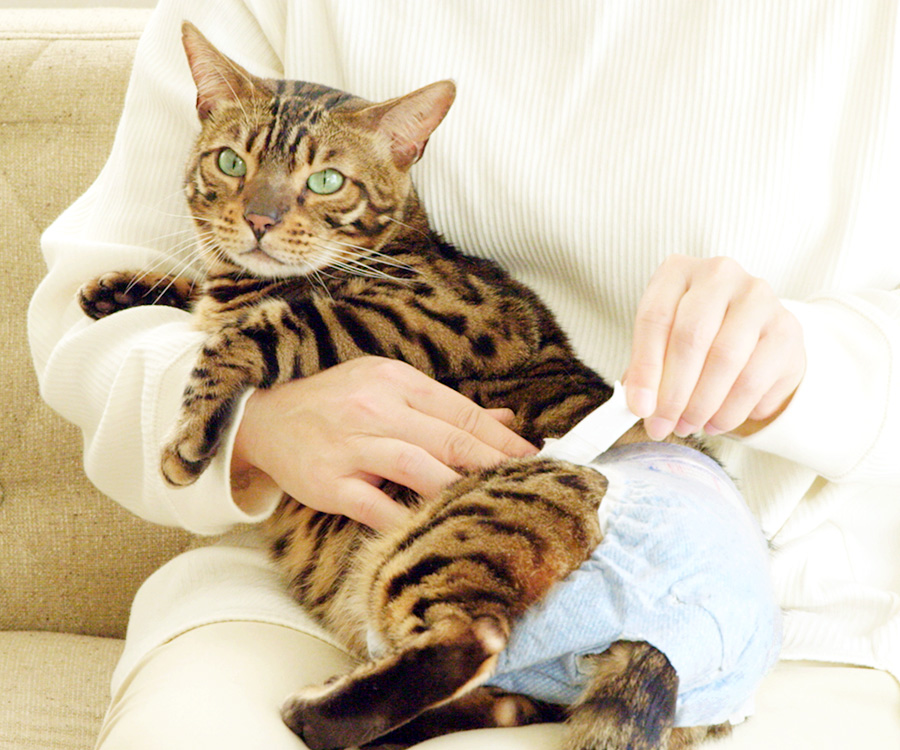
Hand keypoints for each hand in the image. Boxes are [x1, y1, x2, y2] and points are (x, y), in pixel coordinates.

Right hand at [232, 357, 536, 530]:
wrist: (265, 418)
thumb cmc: (337, 402)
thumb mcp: (390, 388)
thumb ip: (446, 406)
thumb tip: (506, 421)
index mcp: (395, 380)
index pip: (460, 411)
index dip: (501, 437)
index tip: (533, 457)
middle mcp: (375, 408)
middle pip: (448, 438)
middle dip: (494, 463)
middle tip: (527, 483)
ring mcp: (350, 446)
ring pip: (418, 466)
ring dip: (459, 487)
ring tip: (490, 503)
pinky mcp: (328, 482)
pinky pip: (375, 504)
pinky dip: (407, 517)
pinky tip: (433, 527)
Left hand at [624, 255, 805, 440]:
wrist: (752, 335)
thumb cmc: (696, 337)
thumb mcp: (663, 342)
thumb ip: (647, 370)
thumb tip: (639, 406)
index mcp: (678, 271)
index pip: (655, 318)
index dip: (645, 369)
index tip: (639, 408)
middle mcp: (720, 275)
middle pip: (691, 336)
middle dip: (673, 392)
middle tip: (663, 425)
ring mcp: (758, 298)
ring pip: (725, 359)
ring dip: (701, 404)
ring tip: (687, 426)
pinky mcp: (787, 329)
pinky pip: (754, 379)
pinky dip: (730, 410)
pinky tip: (715, 423)